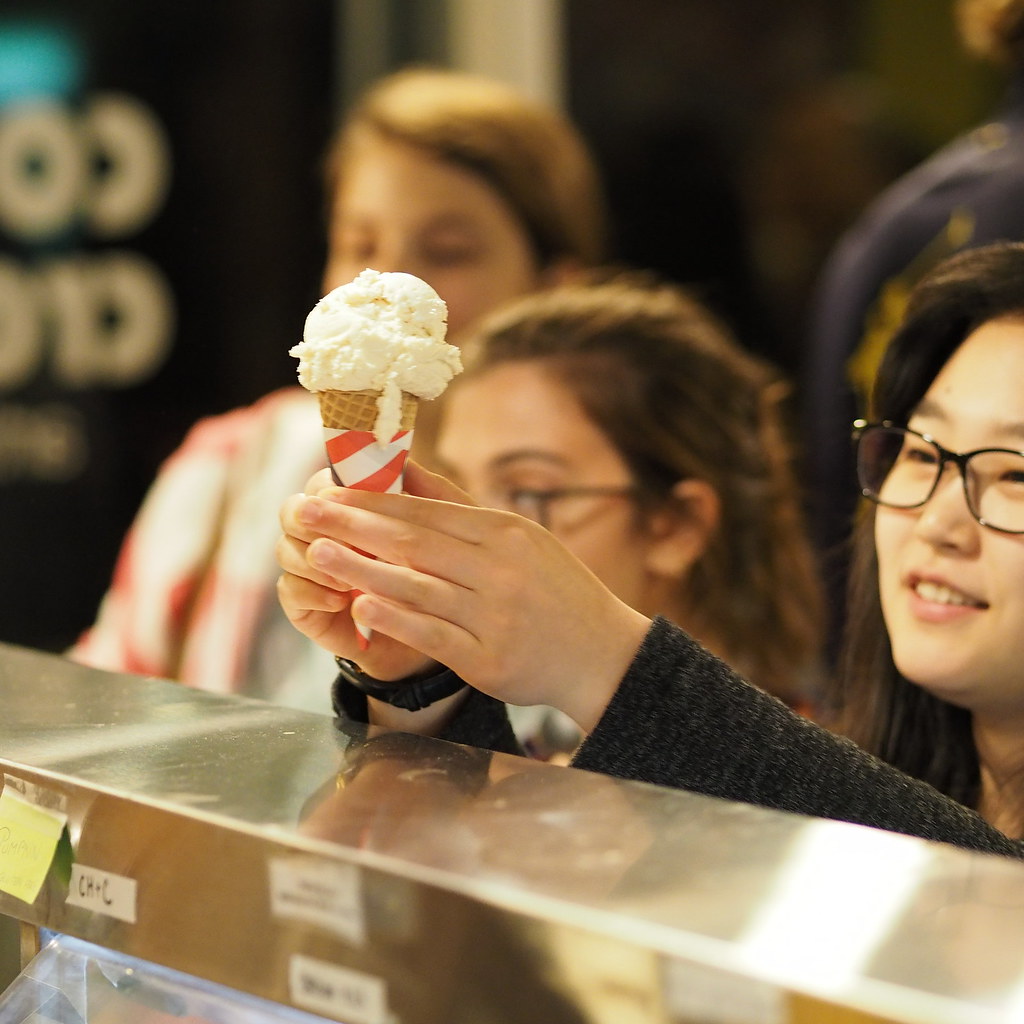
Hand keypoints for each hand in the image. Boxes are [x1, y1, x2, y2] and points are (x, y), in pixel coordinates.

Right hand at [276, 465, 442, 680]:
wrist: (437, 636)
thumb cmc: (440, 576)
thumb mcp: (447, 535)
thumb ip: (427, 497)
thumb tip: (405, 459)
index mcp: (354, 510)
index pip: (325, 483)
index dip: (332, 487)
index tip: (351, 496)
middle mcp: (326, 535)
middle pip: (294, 511)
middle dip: (311, 519)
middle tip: (339, 535)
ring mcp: (312, 571)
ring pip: (286, 549)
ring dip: (315, 558)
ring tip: (348, 575)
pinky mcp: (306, 606)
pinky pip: (289, 590)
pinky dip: (311, 590)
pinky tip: (339, 599)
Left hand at [279, 462, 650, 731]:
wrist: (603, 653)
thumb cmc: (554, 589)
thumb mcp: (520, 537)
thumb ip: (457, 506)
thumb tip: (403, 467)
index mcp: (506, 534)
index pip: (427, 512)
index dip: (373, 501)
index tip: (329, 490)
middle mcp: (501, 570)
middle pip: (415, 543)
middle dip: (354, 525)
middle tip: (305, 512)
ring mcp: (495, 616)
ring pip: (417, 587)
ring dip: (362, 569)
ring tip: (318, 553)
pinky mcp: (488, 659)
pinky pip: (433, 634)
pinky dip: (395, 618)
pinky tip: (360, 606)